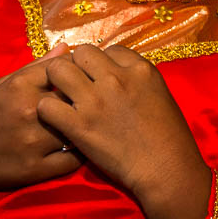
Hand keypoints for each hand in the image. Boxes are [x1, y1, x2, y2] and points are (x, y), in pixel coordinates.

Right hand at [0, 43, 80, 206]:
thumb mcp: (2, 85)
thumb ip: (37, 68)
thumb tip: (68, 48)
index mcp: (20, 86)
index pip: (66, 70)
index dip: (79, 74)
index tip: (83, 80)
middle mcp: (28, 112)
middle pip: (77, 99)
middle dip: (86, 100)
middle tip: (93, 104)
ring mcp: (33, 142)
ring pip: (78, 128)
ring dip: (84, 127)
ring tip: (87, 125)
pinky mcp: (36, 169)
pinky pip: (74, 159)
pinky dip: (81, 153)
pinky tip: (80, 146)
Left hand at [37, 45, 208, 204]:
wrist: (166, 168)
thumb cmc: (170, 136)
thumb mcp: (160, 94)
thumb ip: (137, 80)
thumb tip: (116, 75)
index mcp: (140, 69)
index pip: (110, 49)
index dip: (102, 63)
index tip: (102, 78)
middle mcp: (115, 78)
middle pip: (81, 53)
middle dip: (77, 65)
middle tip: (78, 84)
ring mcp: (95, 100)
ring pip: (57, 70)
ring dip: (57, 82)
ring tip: (62, 96)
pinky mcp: (79, 125)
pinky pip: (47, 105)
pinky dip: (48, 111)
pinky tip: (57, 119)